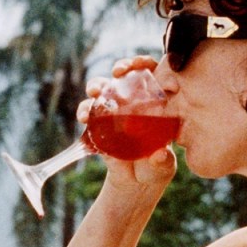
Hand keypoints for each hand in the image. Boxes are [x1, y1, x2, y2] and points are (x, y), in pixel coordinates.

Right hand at [80, 57, 176, 192]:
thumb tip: (158, 155)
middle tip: (118, 72)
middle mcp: (135, 101)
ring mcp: (115, 110)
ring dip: (97, 85)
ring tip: (95, 92)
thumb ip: (161, 160)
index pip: (154, 73)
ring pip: (106, 88)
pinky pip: (90, 111)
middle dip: (122, 66)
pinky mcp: (99, 123)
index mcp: (157, 103)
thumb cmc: (156, 168)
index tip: (140, 65)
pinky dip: (85, 110)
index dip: (146, 63)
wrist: (134, 183)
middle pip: (128, 73)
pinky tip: (84, 116)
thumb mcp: (162, 166)